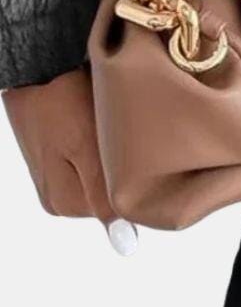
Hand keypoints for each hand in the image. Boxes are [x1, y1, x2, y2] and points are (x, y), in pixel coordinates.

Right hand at [3, 67, 136, 250]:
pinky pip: (93, 161)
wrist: (40, 65)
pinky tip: (99, 124)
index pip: (119, 209)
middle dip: (123, 167)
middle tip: (120, 133)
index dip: (134, 179)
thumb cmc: (62, 99)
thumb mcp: (85, 146)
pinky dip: (103, 145)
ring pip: (105, 177)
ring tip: (107, 126)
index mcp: (65, 204)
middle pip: (111, 194)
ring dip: (114, 156)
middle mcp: (59, 200)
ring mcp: (57, 180)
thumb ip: (102, 195)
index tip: (136, 151)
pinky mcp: (58, 161)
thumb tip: (123, 241)